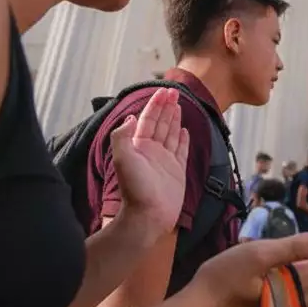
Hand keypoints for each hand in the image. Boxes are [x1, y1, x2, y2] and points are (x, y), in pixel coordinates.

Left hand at [110, 88, 189, 240]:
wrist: (148, 215)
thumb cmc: (135, 188)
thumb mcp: (123, 158)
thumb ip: (123, 136)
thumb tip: (131, 117)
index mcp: (139, 145)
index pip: (148, 119)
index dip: (156, 104)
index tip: (164, 90)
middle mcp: (152, 151)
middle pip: (160, 123)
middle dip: (166, 107)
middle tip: (174, 91)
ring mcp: (165, 161)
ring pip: (171, 134)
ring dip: (174, 119)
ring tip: (179, 105)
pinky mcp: (177, 171)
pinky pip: (181, 151)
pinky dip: (183, 139)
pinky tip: (184, 130)